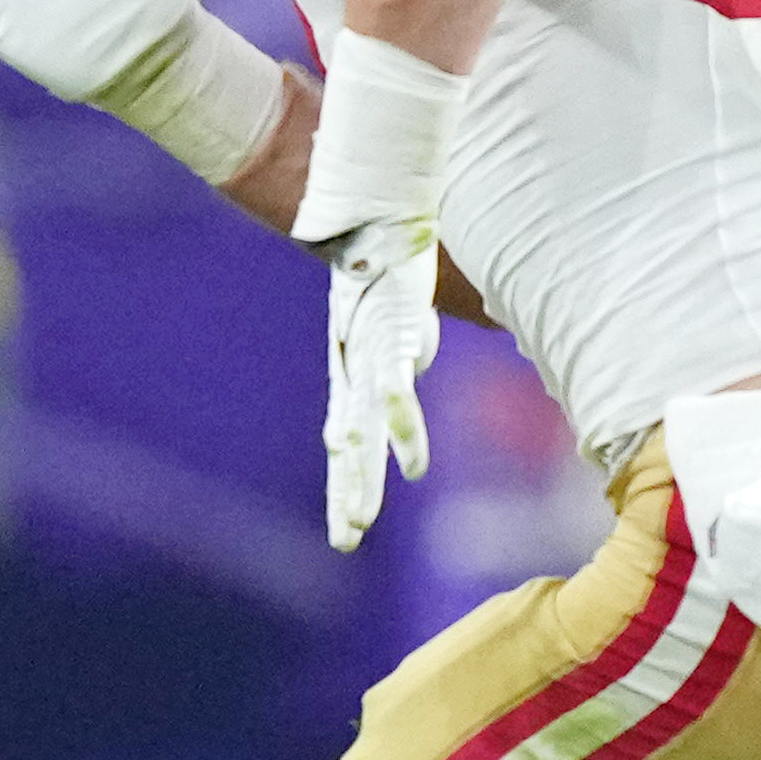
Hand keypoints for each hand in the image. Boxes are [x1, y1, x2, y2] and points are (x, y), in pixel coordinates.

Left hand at [318, 225, 442, 553]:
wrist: (378, 218)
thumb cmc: (386, 274)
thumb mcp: (393, 325)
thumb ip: (398, 355)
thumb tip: (410, 374)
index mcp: (353, 377)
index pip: (348, 443)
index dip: (346, 486)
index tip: (347, 531)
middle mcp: (355, 374)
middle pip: (351, 447)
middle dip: (348, 494)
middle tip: (346, 541)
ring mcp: (371, 359)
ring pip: (364, 430)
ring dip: (365, 478)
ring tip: (362, 521)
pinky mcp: (392, 340)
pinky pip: (395, 394)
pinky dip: (404, 432)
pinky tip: (414, 467)